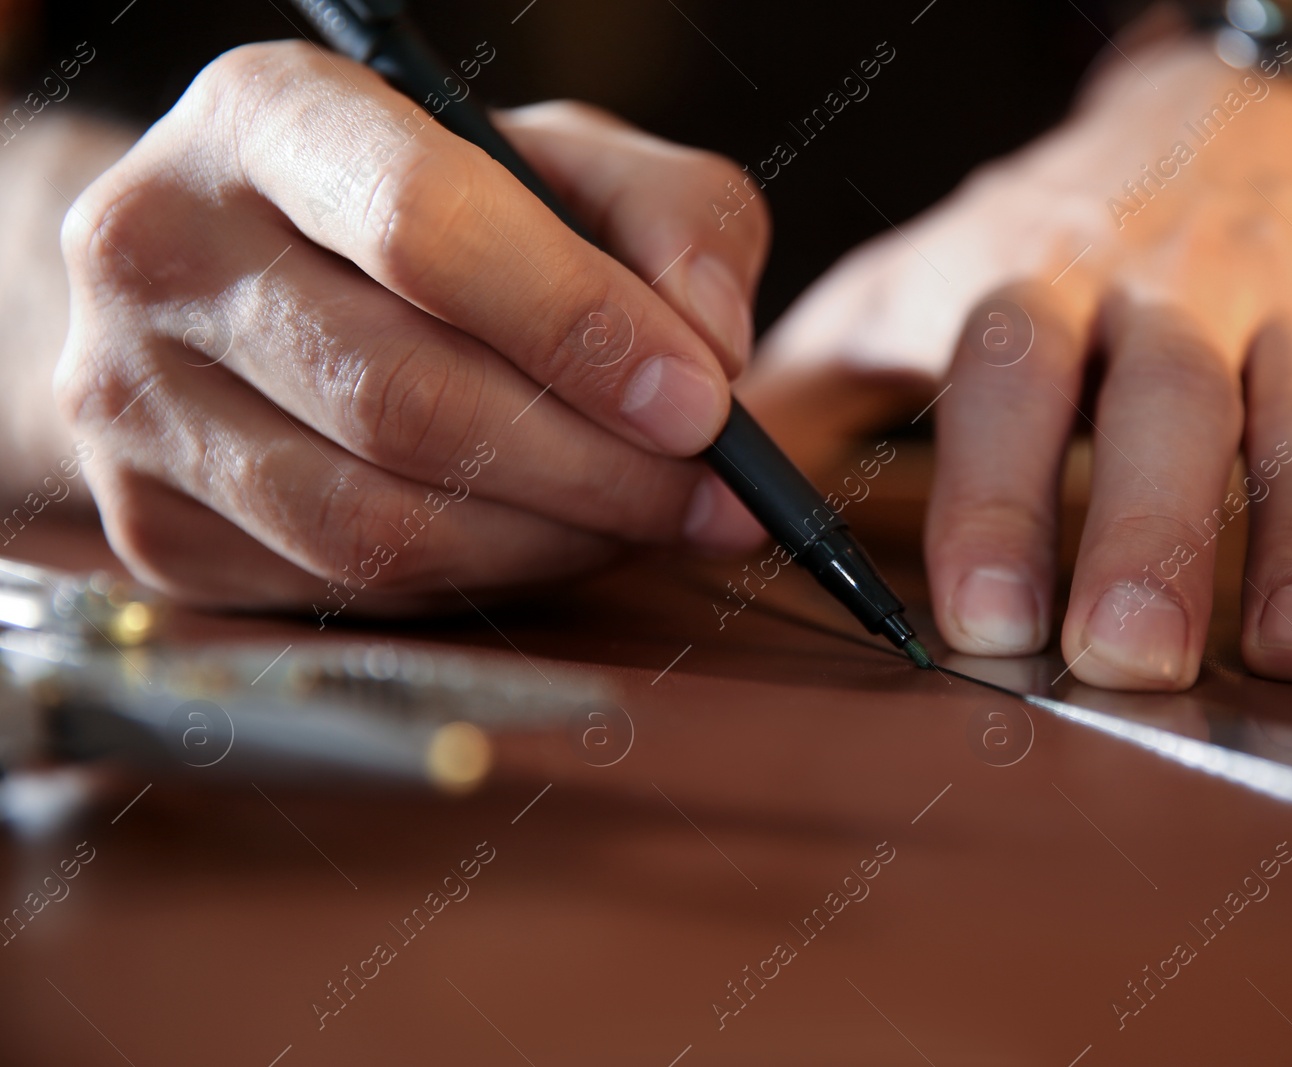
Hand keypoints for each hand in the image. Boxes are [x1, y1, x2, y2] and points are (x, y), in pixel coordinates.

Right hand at [56, 41, 766, 613]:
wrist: (239, 284)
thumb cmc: (431, 211)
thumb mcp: (565, 163)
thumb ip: (675, 216)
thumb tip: (709, 351)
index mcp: (266, 116)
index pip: (423, 225)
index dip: (580, 327)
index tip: (700, 403)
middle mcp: (159, 246)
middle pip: (406, 398)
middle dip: (595, 467)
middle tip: (708, 494)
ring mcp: (130, 400)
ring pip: (377, 523)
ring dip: (548, 542)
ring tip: (641, 520)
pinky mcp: (151, 525)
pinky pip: (347, 590)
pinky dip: (480, 581)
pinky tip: (542, 541)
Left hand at [750, 39, 1291, 688]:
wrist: (1233, 122)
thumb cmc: (1053, 239)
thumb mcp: (918, 285)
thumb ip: (817, 381)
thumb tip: (695, 477)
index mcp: (1039, 279)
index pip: (1012, 373)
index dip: (998, 491)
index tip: (981, 617)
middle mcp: (1177, 291)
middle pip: (1172, 401)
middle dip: (1154, 529)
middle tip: (1130, 655)